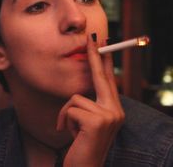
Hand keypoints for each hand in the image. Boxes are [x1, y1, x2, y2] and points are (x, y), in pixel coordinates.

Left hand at [56, 34, 124, 166]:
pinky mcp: (97, 121)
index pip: (108, 80)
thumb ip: (89, 104)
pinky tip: (71, 134)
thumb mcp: (87, 121)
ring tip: (71, 130)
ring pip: (75, 98)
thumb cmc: (82, 143)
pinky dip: (64, 120)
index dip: (104, 61)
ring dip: (66, 114)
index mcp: (114, 109)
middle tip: (91, 36)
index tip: (102, 43)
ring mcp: (109, 116)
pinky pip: (70, 109)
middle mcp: (116, 111)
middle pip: (100, 77)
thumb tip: (81, 87)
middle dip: (94, 56)